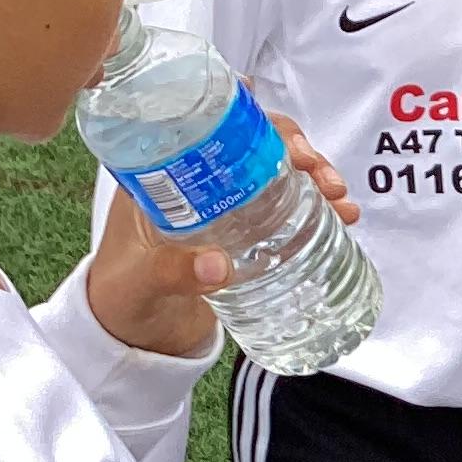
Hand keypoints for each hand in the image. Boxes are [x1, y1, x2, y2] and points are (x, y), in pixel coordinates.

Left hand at [85, 120, 358, 355]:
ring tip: (339, 198)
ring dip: (315, 177)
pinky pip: (288, 210)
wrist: (132, 339)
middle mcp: (199, 184)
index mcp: (162, 176)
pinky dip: (318, 208)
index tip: (286, 141)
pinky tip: (342, 216)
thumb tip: (218, 265)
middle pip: (256, 145)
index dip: (254, 122)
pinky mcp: (248, 236)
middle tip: (318, 173)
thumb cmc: (119, 300)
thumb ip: (171, 273)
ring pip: (278, 175)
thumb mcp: (140, 283)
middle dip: (296, 149)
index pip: (211, 126)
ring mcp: (228, 209)